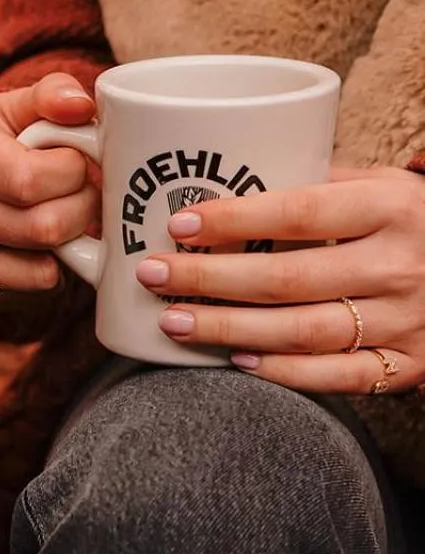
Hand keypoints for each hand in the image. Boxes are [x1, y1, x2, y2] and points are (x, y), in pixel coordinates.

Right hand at [0, 73, 99, 311]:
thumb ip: (53, 95)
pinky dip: (46, 274)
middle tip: (81, 196)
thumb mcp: (16, 107)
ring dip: (68, 248)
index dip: (72, 174)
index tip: (76, 164)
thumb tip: (82, 107)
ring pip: (39, 270)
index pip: (30, 180)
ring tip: (61, 219)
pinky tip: (37, 248)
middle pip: (42, 228)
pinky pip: (26, 295)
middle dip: (80, 211)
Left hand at [135, 168, 424, 393]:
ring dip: (228, 328)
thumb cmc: (421, 224)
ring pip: (301, 332)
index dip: (235, 220)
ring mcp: (405, 320)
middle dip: (209, 279)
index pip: (301, 212)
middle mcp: (400, 265)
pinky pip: (336, 377)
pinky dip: (283, 373)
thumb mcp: (390, 189)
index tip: (181, 224)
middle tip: (155, 275)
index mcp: (394, 206)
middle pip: (287, 279)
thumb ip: (327, 185)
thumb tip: (239, 176)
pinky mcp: (407, 366)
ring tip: (174, 321)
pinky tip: (238, 361)